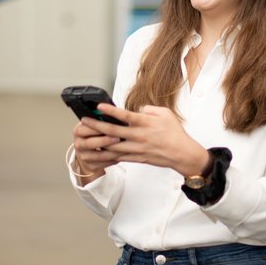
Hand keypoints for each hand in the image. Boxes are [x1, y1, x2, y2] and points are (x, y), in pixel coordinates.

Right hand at [71, 120, 122, 183]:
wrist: (88, 151)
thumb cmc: (95, 134)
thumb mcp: (94, 126)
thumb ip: (100, 120)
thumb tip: (114, 114)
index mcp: (78, 131)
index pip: (86, 128)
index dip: (98, 127)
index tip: (111, 124)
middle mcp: (78, 144)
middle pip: (91, 143)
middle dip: (106, 140)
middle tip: (118, 137)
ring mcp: (84, 156)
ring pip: (99, 155)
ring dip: (112, 152)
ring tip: (124, 147)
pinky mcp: (91, 165)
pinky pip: (104, 163)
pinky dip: (114, 159)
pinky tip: (123, 155)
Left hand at [82, 104, 208, 177]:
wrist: (182, 153)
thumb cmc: (174, 132)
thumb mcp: (165, 113)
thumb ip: (149, 109)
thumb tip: (137, 109)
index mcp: (146, 123)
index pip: (124, 115)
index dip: (110, 110)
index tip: (98, 106)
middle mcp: (139, 136)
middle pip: (113, 131)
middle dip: (96, 125)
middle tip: (84, 121)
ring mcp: (137, 148)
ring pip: (112, 146)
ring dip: (98, 140)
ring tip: (87, 136)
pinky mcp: (137, 158)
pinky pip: (119, 156)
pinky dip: (108, 153)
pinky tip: (99, 149)